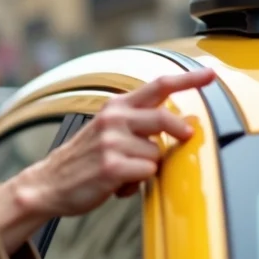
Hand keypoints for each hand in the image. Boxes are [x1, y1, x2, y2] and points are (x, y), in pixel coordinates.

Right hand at [0, 69, 215, 250]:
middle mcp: (113, 120)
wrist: (48, 183)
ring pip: (157, 153)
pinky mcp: (111, 166)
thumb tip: (182, 124)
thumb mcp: (107, 131)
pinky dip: (138, 183)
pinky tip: (119, 184)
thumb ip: (139, 123)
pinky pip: (147, 172)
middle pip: (165, 119)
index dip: (188, 79)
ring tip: (126, 172)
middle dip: (179, 132)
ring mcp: (111, 142)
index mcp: (115, 108)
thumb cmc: (83, 160)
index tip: (210, 74)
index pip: (158, 86)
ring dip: (148, 167)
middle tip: (183, 137)